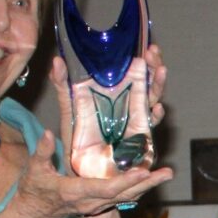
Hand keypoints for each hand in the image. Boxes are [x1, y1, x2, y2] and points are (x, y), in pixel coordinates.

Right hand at [15, 130, 171, 217]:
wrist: (34, 215)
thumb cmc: (34, 192)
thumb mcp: (34, 171)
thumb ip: (42, 152)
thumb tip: (48, 134)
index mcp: (76, 192)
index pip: (105, 188)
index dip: (125, 181)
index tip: (142, 172)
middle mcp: (91, 202)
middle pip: (124, 194)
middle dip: (146, 184)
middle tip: (167, 173)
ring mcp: (97, 204)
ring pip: (127, 197)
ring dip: (148, 186)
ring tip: (167, 174)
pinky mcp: (100, 203)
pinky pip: (123, 197)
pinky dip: (138, 188)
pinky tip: (152, 178)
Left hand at [49, 42, 167, 157]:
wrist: (81, 169)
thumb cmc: (76, 140)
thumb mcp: (68, 110)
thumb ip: (63, 87)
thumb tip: (57, 61)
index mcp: (116, 96)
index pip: (134, 73)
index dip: (144, 60)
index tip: (148, 47)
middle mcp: (129, 106)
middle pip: (148, 82)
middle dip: (155, 66)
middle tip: (154, 53)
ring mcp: (136, 122)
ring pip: (153, 99)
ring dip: (158, 85)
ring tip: (161, 72)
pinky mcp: (138, 140)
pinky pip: (150, 127)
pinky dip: (156, 117)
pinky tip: (156, 109)